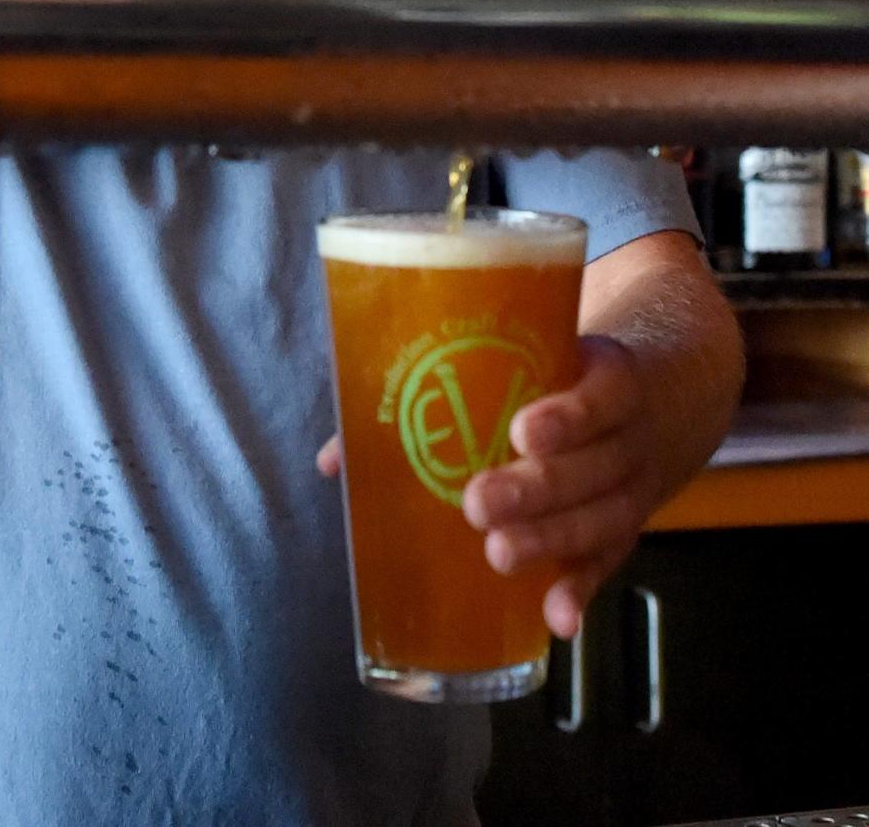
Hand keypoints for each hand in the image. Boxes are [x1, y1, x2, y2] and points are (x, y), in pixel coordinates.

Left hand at [315, 337, 659, 640]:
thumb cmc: (555, 379)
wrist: (646, 407)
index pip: (600, 396)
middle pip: (593, 468)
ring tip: (496, 555)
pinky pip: (605, 565)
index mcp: (609, 380)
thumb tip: (336, 459)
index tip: (522, 431)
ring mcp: (631, 491)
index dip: (567, 416)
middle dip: (537, 490)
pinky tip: (555, 620)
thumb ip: (442, 393)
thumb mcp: (526, 362)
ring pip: (600, 520)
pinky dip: (580, 592)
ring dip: (548, 543)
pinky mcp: (622, 534)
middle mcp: (628, 439)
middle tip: (478, 503)